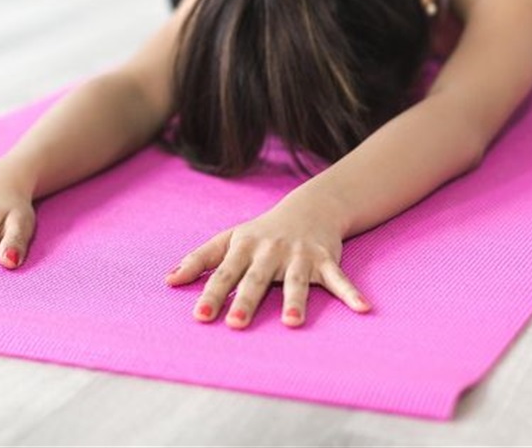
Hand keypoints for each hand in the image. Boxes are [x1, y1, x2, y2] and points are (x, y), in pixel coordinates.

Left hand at [164, 195, 370, 328]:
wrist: (309, 208)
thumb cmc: (262, 231)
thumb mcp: (229, 239)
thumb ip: (199, 260)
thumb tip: (168, 280)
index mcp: (244, 248)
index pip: (224, 273)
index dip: (211, 294)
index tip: (200, 316)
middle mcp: (270, 251)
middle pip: (256, 279)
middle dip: (247, 300)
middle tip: (236, 323)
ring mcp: (299, 255)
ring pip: (296, 281)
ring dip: (296, 301)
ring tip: (293, 323)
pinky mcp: (325, 259)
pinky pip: (339, 278)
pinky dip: (351, 293)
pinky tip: (363, 308)